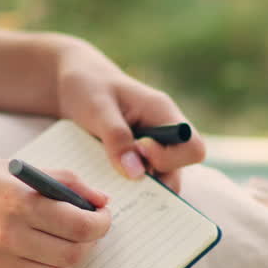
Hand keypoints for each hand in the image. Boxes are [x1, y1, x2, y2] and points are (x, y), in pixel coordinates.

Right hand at [0, 144, 110, 267]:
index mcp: (17, 202)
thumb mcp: (13, 167)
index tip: (103, 214)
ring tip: (64, 237)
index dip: (101, 222)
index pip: (80, 225)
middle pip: (72, 253)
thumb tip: (98, 199)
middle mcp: (6, 236)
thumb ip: (60, 182)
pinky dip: (43, 266)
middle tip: (89, 225)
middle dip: (89, 240)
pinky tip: (37, 246)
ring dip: (68, 257)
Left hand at [54, 42, 205, 192]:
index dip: (170, 158)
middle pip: (179, 169)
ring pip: (160, 178)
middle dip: (153, 179)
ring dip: (138, 186)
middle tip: (120, 173)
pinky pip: (141, 178)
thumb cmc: (87, 86)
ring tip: (110, 179)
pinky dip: (127, 185)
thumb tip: (136, 174)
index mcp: (163, 113)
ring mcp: (153, 145)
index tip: (139, 150)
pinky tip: (106, 180)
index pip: (193, 147)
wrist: (74, 81)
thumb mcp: (97, 108)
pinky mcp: (137, 156)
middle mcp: (165, 132)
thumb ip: (117, 138)